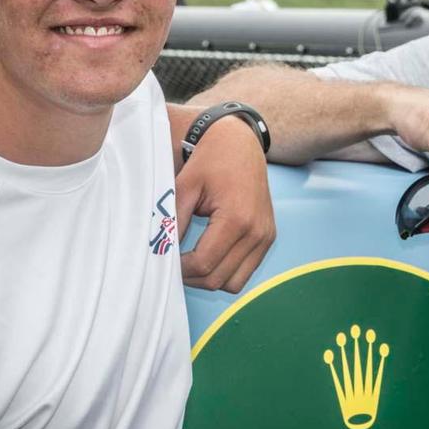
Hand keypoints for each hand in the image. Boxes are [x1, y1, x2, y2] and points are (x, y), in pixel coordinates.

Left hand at [174, 116, 275, 292]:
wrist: (240, 145)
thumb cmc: (212, 161)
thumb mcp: (185, 187)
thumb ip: (173, 223)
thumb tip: (161, 253)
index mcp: (237, 219)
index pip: (204, 264)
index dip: (180, 269)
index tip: (167, 259)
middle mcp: (257, 232)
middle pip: (218, 279)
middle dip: (192, 277)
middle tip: (176, 262)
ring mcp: (265, 237)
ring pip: (234, 283)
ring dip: (210, 278)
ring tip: (194, 260)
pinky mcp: (268, 238)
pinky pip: (246, 271)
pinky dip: (226, 271)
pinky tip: (211, 254)